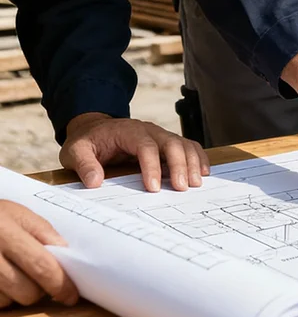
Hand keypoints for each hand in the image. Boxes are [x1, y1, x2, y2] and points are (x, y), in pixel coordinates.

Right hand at [0, 200, 78, 308]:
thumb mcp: (20, 214)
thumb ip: (44, 234)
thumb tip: (66, 259)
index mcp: (5, 231)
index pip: (40, 264)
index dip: (60, 284)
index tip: (71, 295)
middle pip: (26, 291)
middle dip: (39, 291)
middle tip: (40, 279)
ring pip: (7, 302)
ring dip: (16, 295)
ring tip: (14, 275)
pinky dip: (0, 297)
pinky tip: (0, 281)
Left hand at [60, 114, 209, 192]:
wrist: (95, 129)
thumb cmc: (88, 142)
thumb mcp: (76, 151)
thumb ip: (84, 164)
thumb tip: (94, 182)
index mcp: (128, 131)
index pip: (145, 146)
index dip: (152, 166)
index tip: (153, 188)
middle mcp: (149, 130)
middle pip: (171, 143)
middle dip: (179, 165)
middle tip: (182, 187)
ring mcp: (160, 135)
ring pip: (183, 144)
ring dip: (192, 162)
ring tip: (196, 183)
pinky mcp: (166, 143)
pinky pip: (187, 146)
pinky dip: (197, 157)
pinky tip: (203, 172)